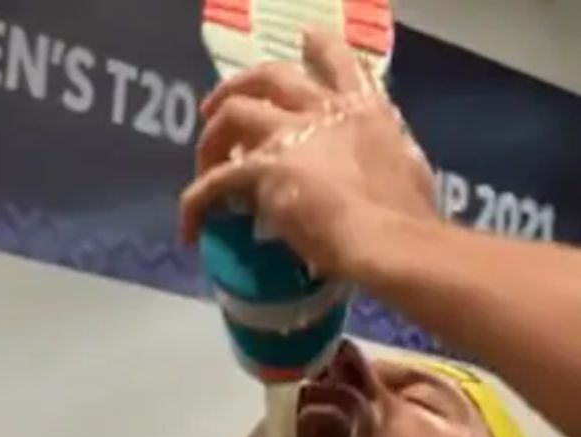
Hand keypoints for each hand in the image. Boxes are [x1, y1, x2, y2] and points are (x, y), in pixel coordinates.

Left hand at [180, 29, 440, 279]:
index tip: (305, 39)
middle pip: (270, 76)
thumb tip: (365, 170)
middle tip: (215, 108)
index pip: (340, 62)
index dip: (319, 48)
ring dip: (210, 140)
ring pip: (233, 115)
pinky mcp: (263, 169)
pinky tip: (189, 230)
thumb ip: (378, 156)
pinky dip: (194, 205)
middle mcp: (324, 111)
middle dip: (237, 86)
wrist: (389, 239)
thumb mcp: (405, 169)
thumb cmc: (406, 217)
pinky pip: (212, 183)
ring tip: (202, 168)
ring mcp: (291, 135)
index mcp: (364, 110)